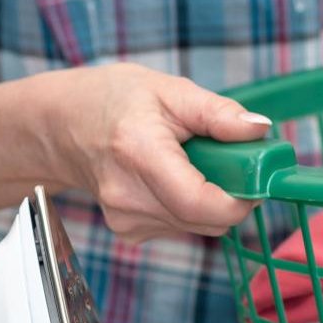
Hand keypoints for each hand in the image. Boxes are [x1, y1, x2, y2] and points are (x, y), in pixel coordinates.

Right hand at [51, 63, 271, 240]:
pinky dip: (190, 206)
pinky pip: (182, 226)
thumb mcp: (170, 90)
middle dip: (230, 194)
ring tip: (190, 162)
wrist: (63, 125)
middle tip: (226, 158)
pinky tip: (171, 178)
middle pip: (206, 219)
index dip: (240, 200)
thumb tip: (260, 130)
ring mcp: (125, 219)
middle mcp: (129, 195)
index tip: (257, 179)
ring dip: (209, 198)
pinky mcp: (128, 232)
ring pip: (198, 225)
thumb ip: (218, 113)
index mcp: (140, 153)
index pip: (200, 202)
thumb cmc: (116, 100)